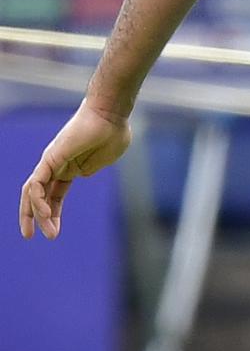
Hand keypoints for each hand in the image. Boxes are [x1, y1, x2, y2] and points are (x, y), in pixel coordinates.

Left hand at [19, 99, 132, 239]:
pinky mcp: (50, 158)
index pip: (55, 195)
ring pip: (33, 192)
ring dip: (35, 214)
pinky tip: (46, 213)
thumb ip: (94, 168)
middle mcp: (58, 165)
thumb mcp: (107, 159)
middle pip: (40, 196)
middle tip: (40, 237)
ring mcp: (52, 161)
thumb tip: (82, 174)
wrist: (112, 113)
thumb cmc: (114, 131)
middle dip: (37, 218)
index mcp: (72, 167)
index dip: (53, 214)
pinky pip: (37, 184)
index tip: (53, 233)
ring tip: (46, 233)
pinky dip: (38, 200)